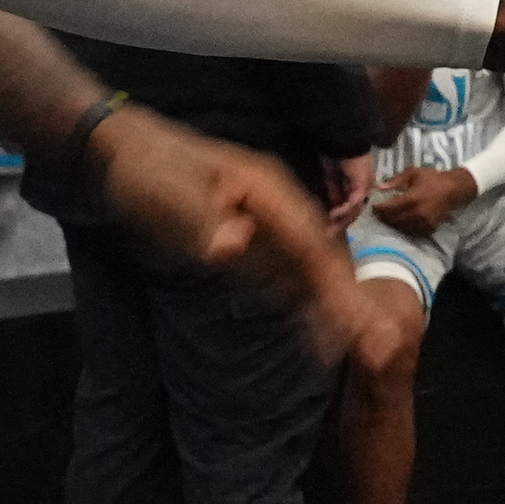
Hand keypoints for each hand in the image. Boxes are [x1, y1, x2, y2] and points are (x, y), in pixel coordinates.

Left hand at [87, 111, 367, 366]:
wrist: (126, 153)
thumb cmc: (149, 169)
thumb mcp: (171, 192)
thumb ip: (205, 222)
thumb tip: (231, 247)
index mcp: (268, 191)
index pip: (311, 247)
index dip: (337, 287)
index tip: (360, 323)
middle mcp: (277, 210)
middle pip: (321, 262)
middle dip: (349, 304)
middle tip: (378, 346)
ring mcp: (265, 227)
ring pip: (308, 275)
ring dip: (331, 312)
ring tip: (362, 351)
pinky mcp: (249, 243)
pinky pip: (284, 280)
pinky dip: (302, 308)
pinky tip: (317, 336)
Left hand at [370, 163, 477, 239]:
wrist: (454, 189)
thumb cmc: (432, 178)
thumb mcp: (413, 173)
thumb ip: (396, 180)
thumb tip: (380, 187)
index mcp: (411, 198)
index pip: (389, 207)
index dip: (378, 208)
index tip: (373, 206)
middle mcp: (416, 213)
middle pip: (393, 220)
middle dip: (384, 217)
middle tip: (378, 213)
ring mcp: (423, 223)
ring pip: (401, 227)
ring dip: (393, 223)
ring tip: (388, 218)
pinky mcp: (429, 228)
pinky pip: (412, 232)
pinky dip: (404, 228)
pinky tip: (401, 222)